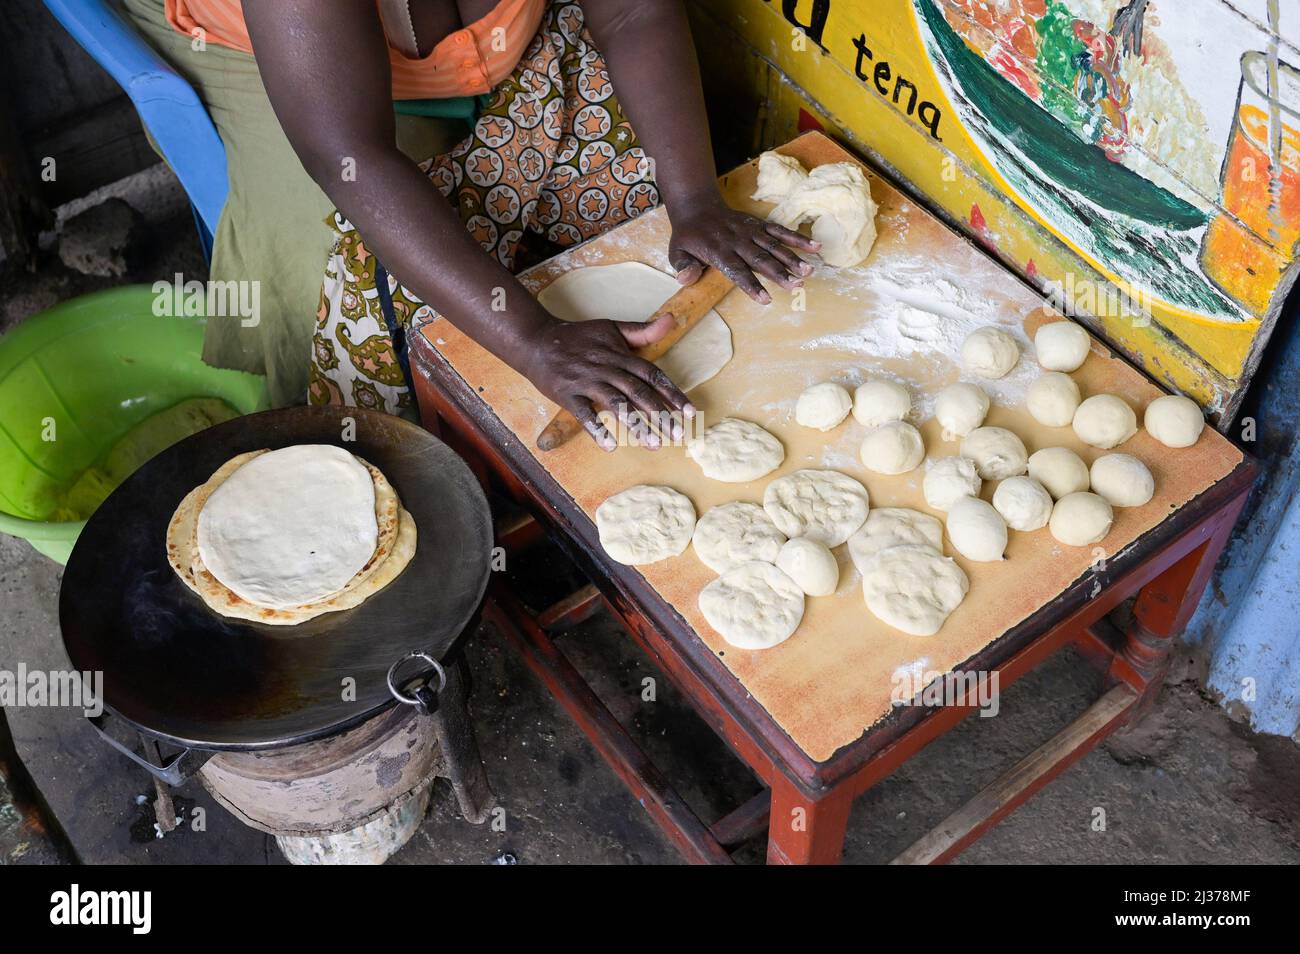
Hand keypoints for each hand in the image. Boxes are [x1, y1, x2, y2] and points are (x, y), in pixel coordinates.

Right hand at [525, 315, 693, 450]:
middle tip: (677, 435)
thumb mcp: (611, 328)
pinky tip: (610, 445)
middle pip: (638, 392)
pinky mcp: (567, 394)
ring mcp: (587, 381)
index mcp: (620, 355)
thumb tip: (671, 319)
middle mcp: (606, 367)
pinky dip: (597, 429)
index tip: (690, 413)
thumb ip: (642, 331)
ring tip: (653, 444)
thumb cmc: (578, 337)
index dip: (672, 394)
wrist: (538, 340)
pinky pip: (584, 413)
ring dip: (636, 424)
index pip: (652, 375)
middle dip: (660, 414)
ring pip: (615, 404)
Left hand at [668, 193, 820, 302]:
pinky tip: (815, 247)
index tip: (766, 299)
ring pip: (774, 245)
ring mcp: (751, 231)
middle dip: (780, 273)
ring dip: (793, 258)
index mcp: (718, 251)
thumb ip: (683, 267)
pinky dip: (797, 238)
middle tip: (797, 285)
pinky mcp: (759, 225)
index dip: (751, 285)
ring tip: (809, 271)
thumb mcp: (675, 252)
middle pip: (761, 259)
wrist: (697, 206)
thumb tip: (686, 279)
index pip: (737, 271)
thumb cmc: (688, 236)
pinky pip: (780, 231)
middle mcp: (738, 241)